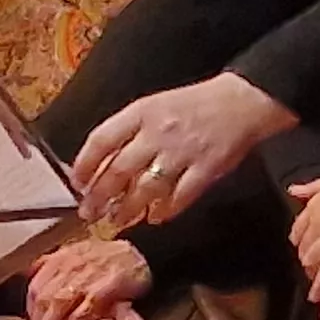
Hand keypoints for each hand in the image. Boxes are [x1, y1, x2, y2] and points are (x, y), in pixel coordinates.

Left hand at [24, 238, 153, 319]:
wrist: (143, 251)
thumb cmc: (109, 256)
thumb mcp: (76, 252)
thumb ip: (53, 263)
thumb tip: (31, 273)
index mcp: (61, 257)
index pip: (36, 286)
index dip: (31, 307)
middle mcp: (70, 265)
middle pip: (44, 296)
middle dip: (39, 319)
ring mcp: (87, 276)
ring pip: (59, 303)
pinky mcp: (105, 287)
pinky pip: (84, 308)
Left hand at [70, 72, 295, 225]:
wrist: (242, 100)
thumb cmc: (192, 106)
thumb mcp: (152, 107)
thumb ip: (126, 133)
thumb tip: (97, 166)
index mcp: (141, 113)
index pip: (101, 140)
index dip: (84, 166)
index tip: (77, 184)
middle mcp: (159, 132)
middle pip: (119, 171)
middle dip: (99, 197)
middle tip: (89, 213)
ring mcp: (184, 152)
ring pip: (146, 188)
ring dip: (127, 208)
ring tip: (117, 219)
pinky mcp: (207, 169)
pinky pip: (180, 197)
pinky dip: (165, 211)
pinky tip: (155, 217)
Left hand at [290, 151, 319, 302]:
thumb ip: (314, 187)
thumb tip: (293, 190)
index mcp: (315, 204)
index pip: (298, 231)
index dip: (302, 245)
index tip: (307, 253)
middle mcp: (318, 220)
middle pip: (304, 249)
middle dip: (308, 262)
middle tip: (314, 273)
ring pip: (313, 261)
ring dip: (314, 274)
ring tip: (318, 285)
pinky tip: (318, 295)